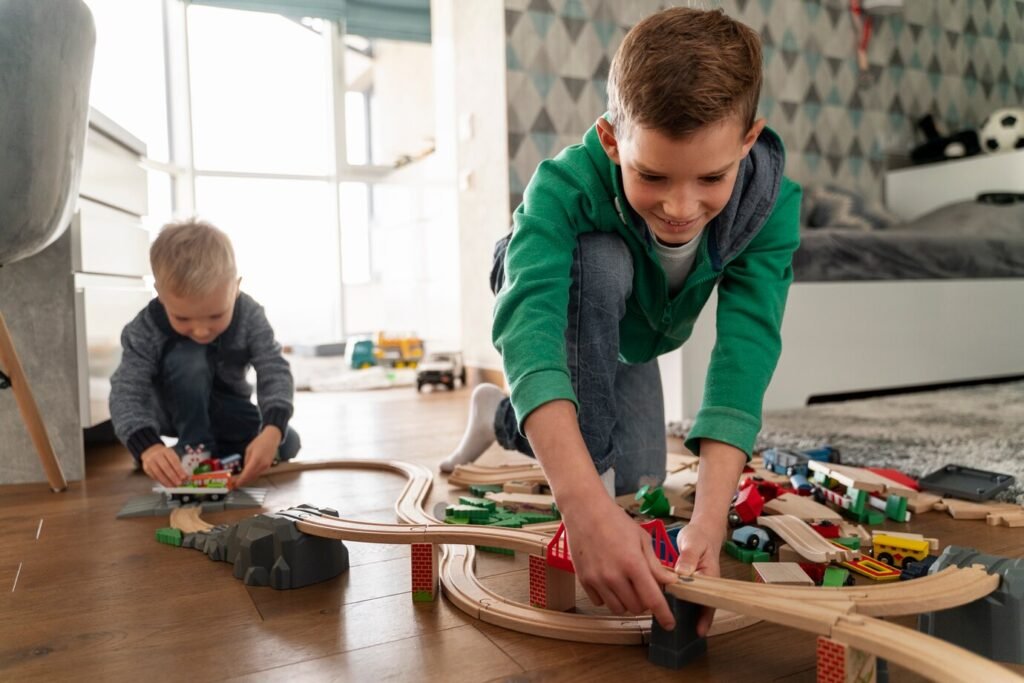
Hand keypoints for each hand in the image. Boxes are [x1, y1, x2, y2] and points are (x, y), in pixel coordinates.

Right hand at [140, 444, 187, 487]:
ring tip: (172, 486)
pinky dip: (160, 481)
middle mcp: (157, 455)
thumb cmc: (165, 455)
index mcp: (166, 451)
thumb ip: (178, 465)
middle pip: (165, 467)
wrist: (150, 451)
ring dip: (166, 481)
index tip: (184, 477)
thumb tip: (186, 477)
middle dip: (173, 476)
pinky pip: (153, 476)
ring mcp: (150, 461)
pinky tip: (166, 484)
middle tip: (179, 483)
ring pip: (158, 473)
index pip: (173, 460)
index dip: (179, 469)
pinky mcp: (146, 467)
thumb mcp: (172, 455)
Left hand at [234, 426, 282, 487]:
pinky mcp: (268, 466)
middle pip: (251, 477)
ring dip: (248, 479)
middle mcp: (262, 464)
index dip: (241, 480)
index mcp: (256, 459)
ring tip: (241, 480)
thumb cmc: (260, 441)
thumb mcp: (248, 450)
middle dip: (243, 481)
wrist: (272, 438)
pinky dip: (253, 475)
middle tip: (236, 483)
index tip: (236, 484)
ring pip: (255, 476)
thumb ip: (246, 460)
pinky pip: (259, 473)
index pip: (247, 473)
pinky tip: (249, 475)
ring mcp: (266, 466)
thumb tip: (244, 468)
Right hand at [563, 498, 679, 629]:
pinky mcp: (584, 580)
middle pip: (636, 607)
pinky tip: (610, 583)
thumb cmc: (615, 521)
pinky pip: (600, 602)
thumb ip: (655, 565)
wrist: (585, 511)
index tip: (669, 623)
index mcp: (633, 564)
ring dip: (626, 602)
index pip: (652, 600)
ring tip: (627, 585)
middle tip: (644, 588)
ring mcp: (597, 580)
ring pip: (618, 609)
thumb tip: (670, 583)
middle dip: (644, 602)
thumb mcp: (642, 539)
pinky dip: (608, 598)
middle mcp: (614, 576)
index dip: (663, 615)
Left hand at [673, 521, 724, 636]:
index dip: (705, 617)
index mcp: (710, 576)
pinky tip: (664, 604)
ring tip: (671, 623)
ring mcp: (697, 583)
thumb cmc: (700, 536)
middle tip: (680, 631)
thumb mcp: (693, 543)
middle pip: (701, 605)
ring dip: (683, 612)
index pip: (710, 601)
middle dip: (694, 620)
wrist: (702, 530)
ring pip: (691, 601)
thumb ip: (688, 557)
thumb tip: (683, 573)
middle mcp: (705, 583)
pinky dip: (676, 599)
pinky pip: (683, 594)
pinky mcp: (688, 581)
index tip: (699, 630)